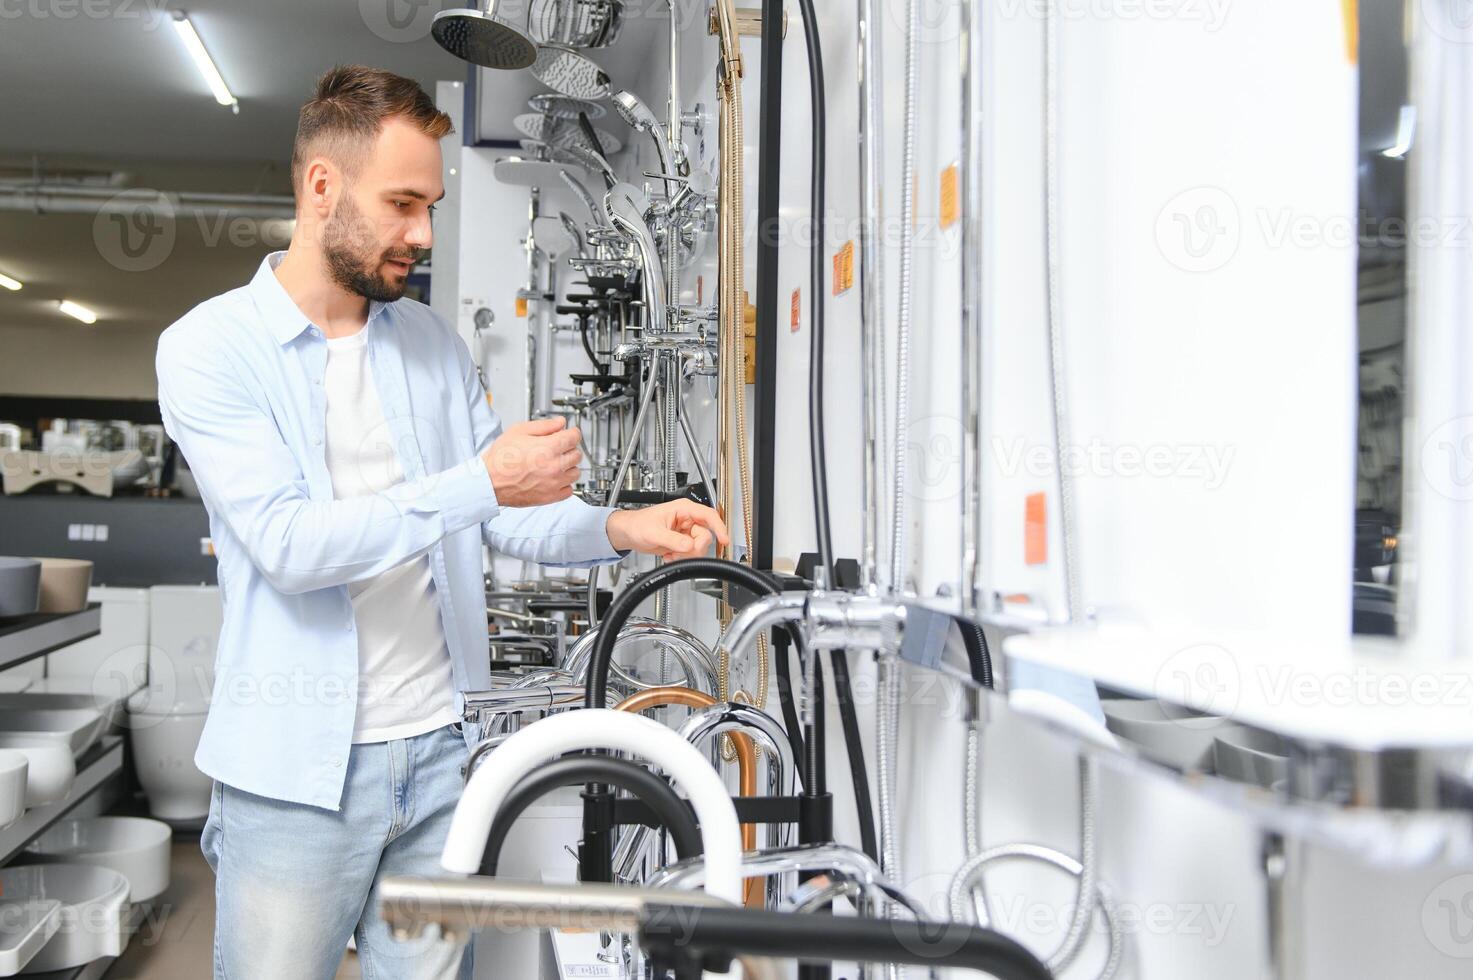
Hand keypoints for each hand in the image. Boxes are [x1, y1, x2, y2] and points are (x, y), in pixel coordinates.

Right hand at [481, 417, 581, 506]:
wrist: (489, 481)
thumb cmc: (500, 458)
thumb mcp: (519, 431)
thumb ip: (544, 425)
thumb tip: (560, 423)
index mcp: (549, 448)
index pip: (575, 437)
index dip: (571, 433)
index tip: (569, 434)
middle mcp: (555, 466)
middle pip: (577, 454)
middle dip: (569, 449)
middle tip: (558, 449)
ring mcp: (554, 483)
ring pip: (575, 472)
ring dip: (568, 467)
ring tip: (554, 464)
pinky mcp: (551, 497)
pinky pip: (569, 490)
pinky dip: (564, 484)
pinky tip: (553, 478)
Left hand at [606, 500, 730, 559]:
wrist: (629, 533)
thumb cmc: (637, 524)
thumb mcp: (654, 532)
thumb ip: (673, 540)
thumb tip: (689, 546)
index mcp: (683, 509)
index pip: (709, 516)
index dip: (719, 528)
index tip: (724, 540)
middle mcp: (687, 520)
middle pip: (705, 536)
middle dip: (693, 549)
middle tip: (680, 552)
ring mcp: (685, 532)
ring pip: (698, 547)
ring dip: (685, 555)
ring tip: (670, 553)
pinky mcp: (682, 543)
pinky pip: (690, 554)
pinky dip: (681, 558)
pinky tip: (668, 555)